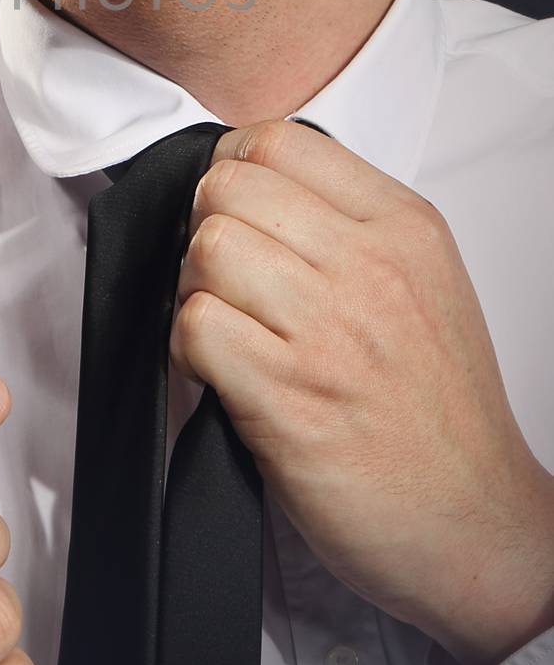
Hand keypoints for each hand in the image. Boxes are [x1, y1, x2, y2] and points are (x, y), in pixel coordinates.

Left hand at [170, 118, 553, 664]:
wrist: (476, 523)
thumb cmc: (440, 411)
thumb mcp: (423, 282)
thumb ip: (348, 223)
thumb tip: (249, 183)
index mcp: (403, 227)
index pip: (277, 140)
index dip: (233, 171)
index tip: (237, 214)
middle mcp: (370, 267)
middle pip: (228, 187)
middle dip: (206, 230)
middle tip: (227, 281)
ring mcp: (329, 332)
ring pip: (206, 248)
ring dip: (196, 290)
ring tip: (228, 329)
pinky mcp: (289, 397)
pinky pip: (195, 327)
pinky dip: (188, 349)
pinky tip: (220, 372)